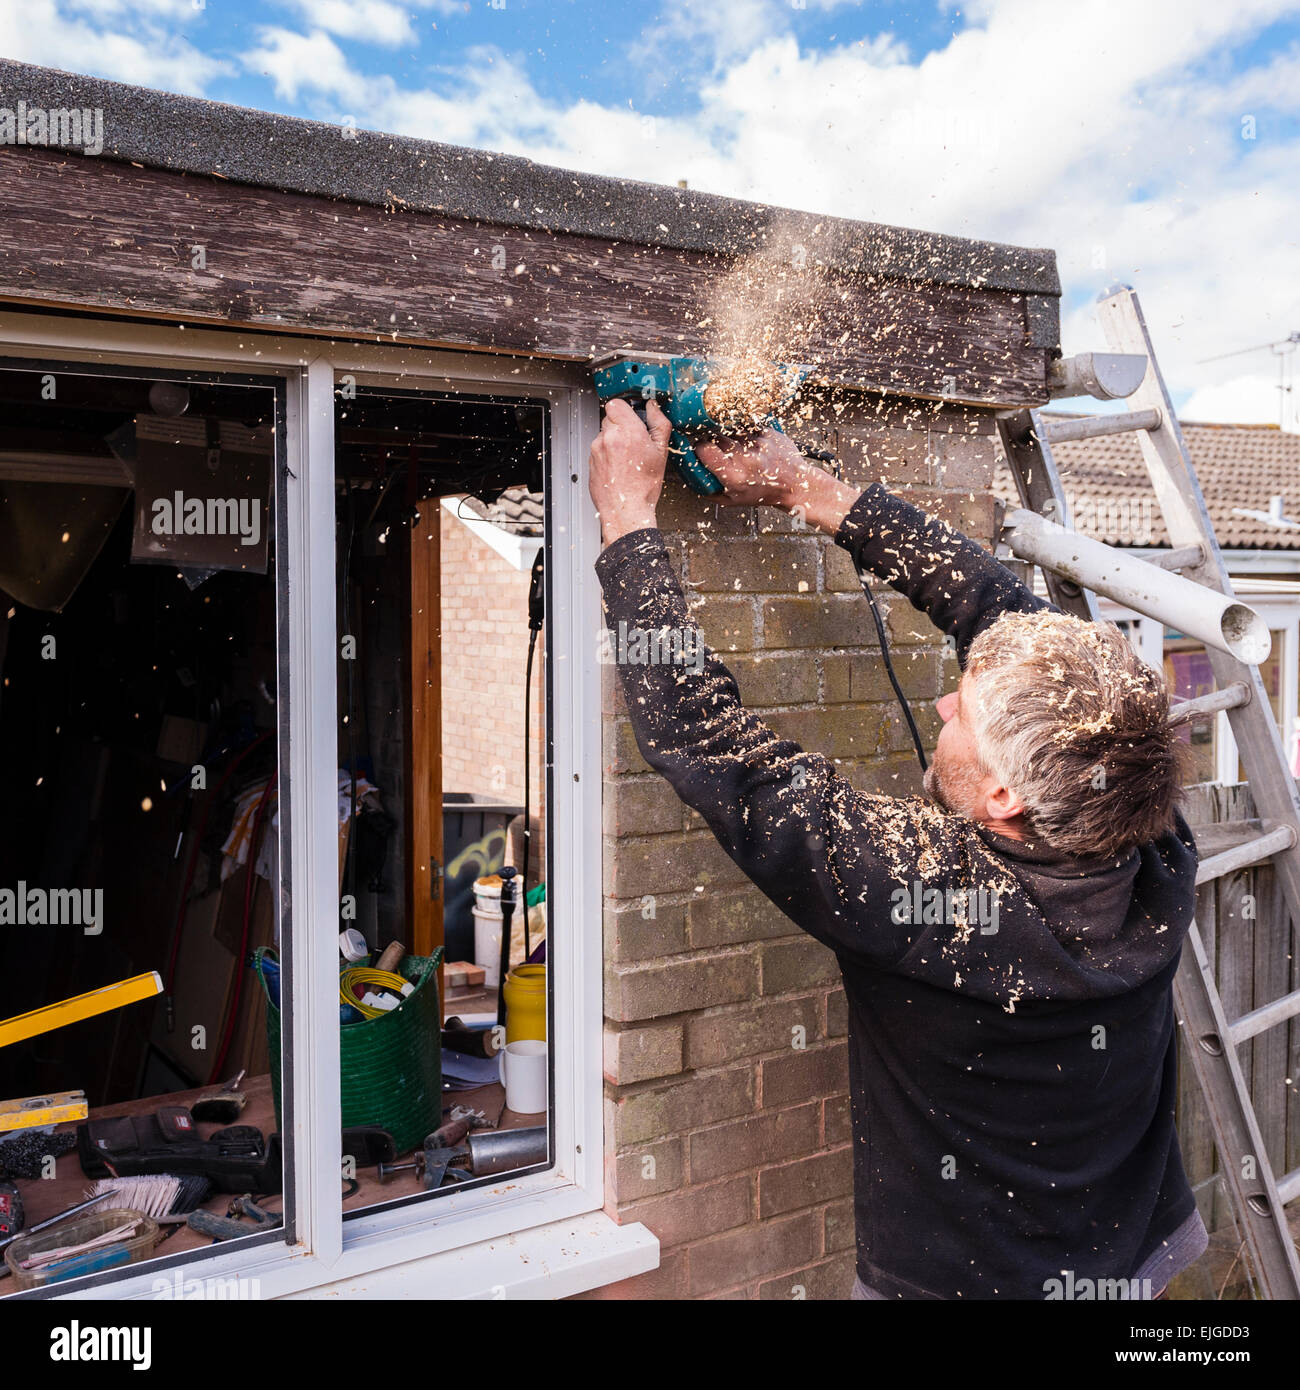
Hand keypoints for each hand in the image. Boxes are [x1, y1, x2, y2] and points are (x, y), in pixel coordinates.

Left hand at [589, 397, 670, 544]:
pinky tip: (619, 467)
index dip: (625, 409)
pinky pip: (598, 449)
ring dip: (614, 440)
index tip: (633, 417)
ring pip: (604, 434)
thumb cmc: (643, 486)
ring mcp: (596, 449)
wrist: (625, 510)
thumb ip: (659, 424)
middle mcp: (608, 437)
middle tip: (634, 440)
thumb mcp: (661, 452)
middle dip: (621, 425)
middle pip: (609, 417)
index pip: (616, 403)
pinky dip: (607, 453)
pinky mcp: (590, 460)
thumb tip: (653, 408)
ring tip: (627, 458)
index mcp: (627, 431)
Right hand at [694, 429, 809, 508]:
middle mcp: (745, 457)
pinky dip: (744, 433)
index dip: (699, 448)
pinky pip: (747, 426)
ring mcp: (757, 442)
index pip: (704, 448)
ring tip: (738, 448)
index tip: (701, 451)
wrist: (793, 484)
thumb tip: (691, 476)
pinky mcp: (766, 432)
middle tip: (719, 450)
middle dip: (713, 441)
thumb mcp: (731, 500)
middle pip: (716, 436)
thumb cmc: (762, 493)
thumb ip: (708, 490)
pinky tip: (750, 443)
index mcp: (734, 475)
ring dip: (729, 436)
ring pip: (731, 429)